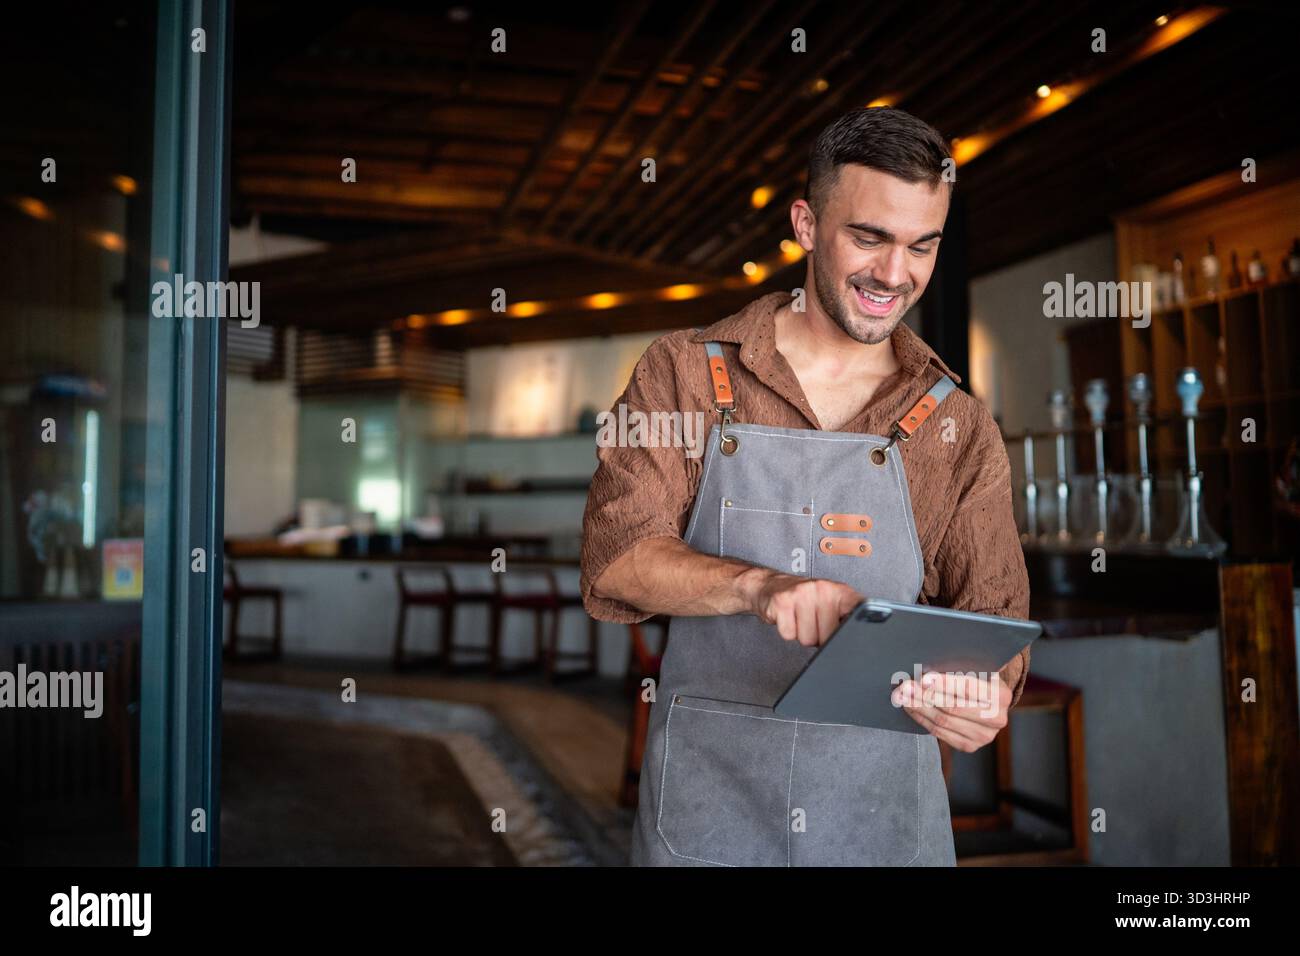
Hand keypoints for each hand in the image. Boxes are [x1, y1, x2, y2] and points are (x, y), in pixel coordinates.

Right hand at [746, 571, 861, 646]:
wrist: (771, 585)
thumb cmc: (804, 599)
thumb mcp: (831, 602)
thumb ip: (847, 616)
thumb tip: (861, 638)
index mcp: (840, 591)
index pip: (858, 613)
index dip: (854, 631)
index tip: (853, 636)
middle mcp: (822, 589)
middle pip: (828, 636)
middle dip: (819, 637)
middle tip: (812, 622)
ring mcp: (802, 594)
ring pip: (808, 638)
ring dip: (802, 634)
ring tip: (799, 619)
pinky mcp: (782, 602)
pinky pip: (789, 634)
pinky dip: (787, 631)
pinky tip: (788, 618)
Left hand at [891, 671, 1009, 751]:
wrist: (989, 702)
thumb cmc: (978, 679)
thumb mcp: (976, 669)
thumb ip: (959, 668)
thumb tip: (927, 669)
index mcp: (1001, 695)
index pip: (968, 688)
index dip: (944, 683)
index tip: (923, 678)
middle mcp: (997, 719)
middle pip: (953, 708)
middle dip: (925, 696)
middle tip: (905, 687)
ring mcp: (984, 736)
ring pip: (943, 721)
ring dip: (918, 707)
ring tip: (901, 696)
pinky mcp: (970, 746)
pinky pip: (940, 733)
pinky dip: (922, 719)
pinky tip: (910, 708)